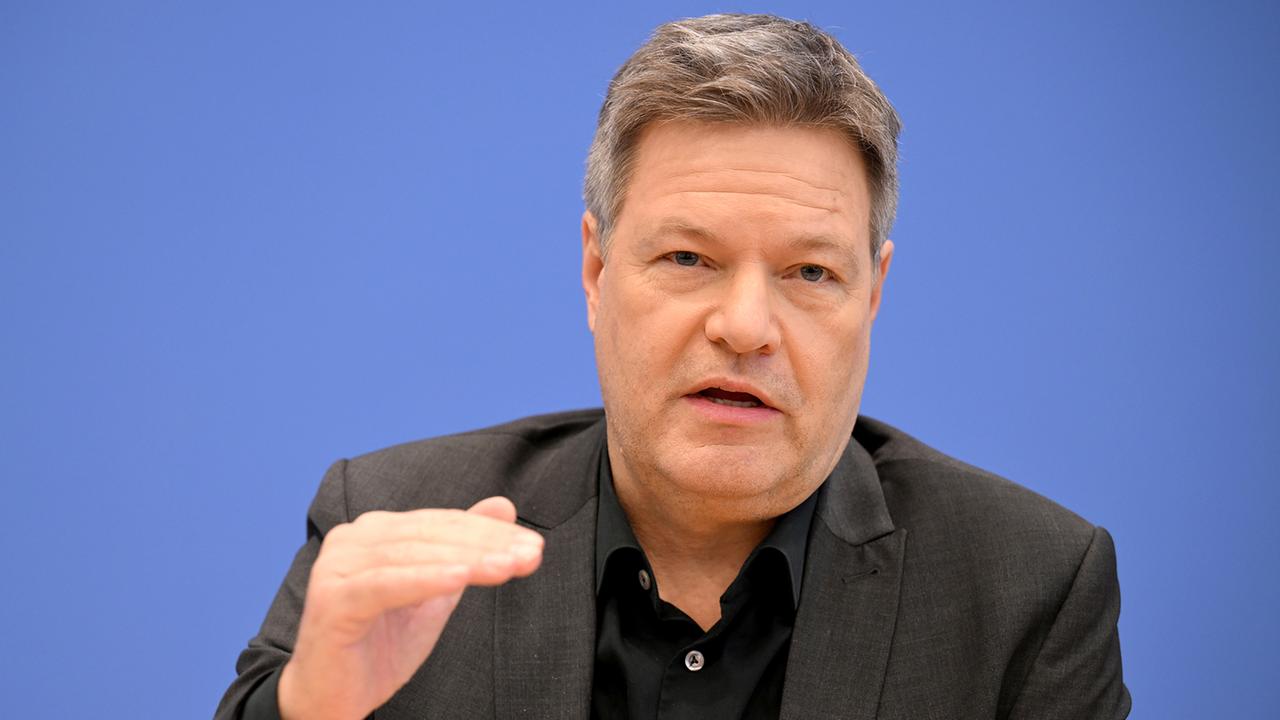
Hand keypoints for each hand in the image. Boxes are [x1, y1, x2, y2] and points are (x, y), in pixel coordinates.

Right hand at [276, 497, 543, 719]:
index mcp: (376, 531)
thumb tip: (504, 505)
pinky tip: (461, 577)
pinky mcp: (333, 599)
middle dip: (486, 544)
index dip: (489, 532)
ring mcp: (338, 566)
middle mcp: (353, 538)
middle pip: (431, 534)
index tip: (534, 545)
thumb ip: (465, 548)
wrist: (332, 698)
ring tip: (509, 566)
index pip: (442, 523)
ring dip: (467, 559)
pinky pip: (387, 584)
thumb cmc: (382, 644)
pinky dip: (426, 578)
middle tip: (531, 553)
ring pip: (414, 554)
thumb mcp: (436, 591)